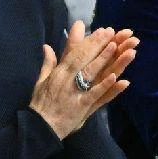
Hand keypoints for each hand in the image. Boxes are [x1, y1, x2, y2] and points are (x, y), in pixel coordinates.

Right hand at [28, 22, 136, 137]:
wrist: (40, 127)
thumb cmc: (41, 105)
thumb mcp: (41, 81)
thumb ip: (48, 63)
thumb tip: (47, 46)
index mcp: (59, 73)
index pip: (76, 53)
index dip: (90, 41)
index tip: (103, 31)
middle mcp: (68, 80)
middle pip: (85, 59)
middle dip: (100, 45)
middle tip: (113, 32)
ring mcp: (76, 93)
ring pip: (92, 73)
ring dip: (105, 60)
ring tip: (118, 47)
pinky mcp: (82, 107)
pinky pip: (96, 95)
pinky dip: (106, 86)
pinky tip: (118, 78)